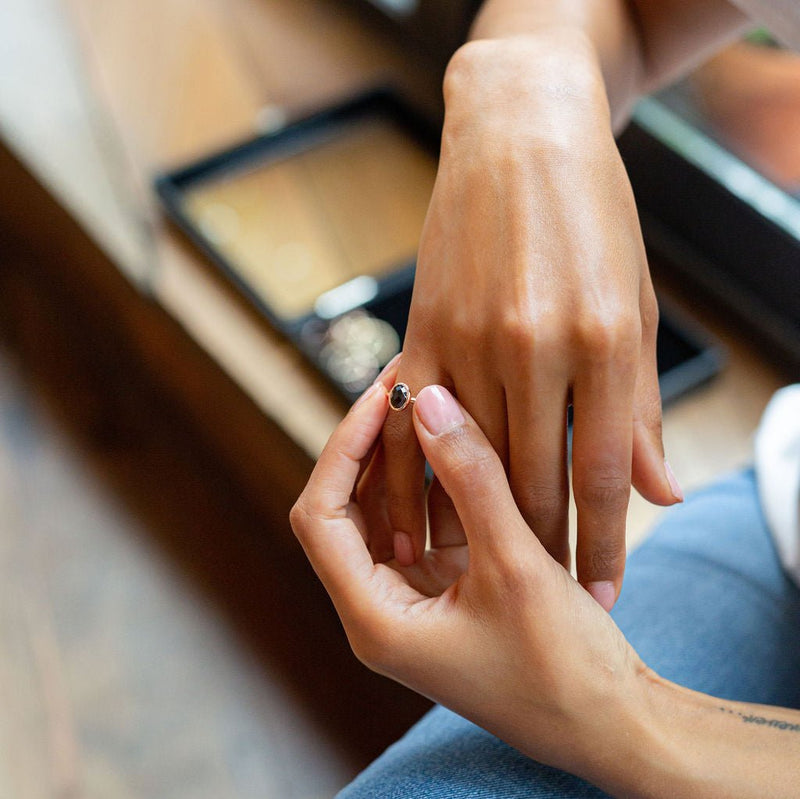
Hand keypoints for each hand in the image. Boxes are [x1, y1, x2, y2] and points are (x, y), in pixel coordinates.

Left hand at [291, 376, 649, 782]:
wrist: (610, 725)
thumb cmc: (563, 668)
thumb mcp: (515, 566)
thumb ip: (472, 480)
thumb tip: (430, 403)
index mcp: (374, 619)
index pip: (320, 517)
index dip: (343, 450)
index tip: (381, 397)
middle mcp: (381, 610)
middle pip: (349, 510)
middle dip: (375, 447)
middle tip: (408, 386)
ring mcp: (414, 599)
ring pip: (391, 513)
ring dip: (411, 463)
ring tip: (437, 404)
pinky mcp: (449, 591)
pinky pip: (430, 525)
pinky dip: (444, 487)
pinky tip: (467, 447)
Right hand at [362, 37, 681, 608]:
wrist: (520, 139)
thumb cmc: (593, 219)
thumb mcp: (636, 306)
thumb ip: (639, 408)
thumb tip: (659, 493)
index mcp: (600, 340)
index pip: (601, 474)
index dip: (604, 544)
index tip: (601, 591)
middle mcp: (532, 346)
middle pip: (533, 481)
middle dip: (543, 549)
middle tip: (547, 599)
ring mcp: (468, 339)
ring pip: (469, 463)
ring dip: (474, 527)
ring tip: (480, 576)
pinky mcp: (421, 331)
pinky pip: (409, 426)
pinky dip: (412, 482)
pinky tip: (417, 525)